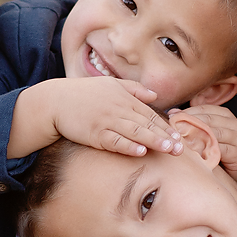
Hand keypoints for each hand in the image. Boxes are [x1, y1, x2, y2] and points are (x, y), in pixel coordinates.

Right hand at [44, 77, 183, 156]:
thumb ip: (134, 89)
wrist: (55, 101)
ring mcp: (106, 121)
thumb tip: (154, 95)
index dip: (165, 126)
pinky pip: (114, 141)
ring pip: (134, 132)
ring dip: (153, 141)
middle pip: (146, 124)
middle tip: (181, 148)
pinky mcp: (94, 133)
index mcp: (124, 97)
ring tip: (168, 150)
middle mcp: (118, 108)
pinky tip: (140, 152)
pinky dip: (128, 146)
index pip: (149, 114)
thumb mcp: (110, 85)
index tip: (179, 137)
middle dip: (165, 136)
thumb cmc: (83, 94)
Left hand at [169, 105, 236, 179]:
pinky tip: (195, 154)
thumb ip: (194, 122)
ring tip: (181, 140)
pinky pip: (221, 150)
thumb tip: (173, 112)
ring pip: (215, 133)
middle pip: (209, 119)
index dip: (187, 112)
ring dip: (197, 136)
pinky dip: (207, 151)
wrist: (236, 173)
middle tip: (174, 128)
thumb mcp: (206, 133)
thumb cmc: (218, 151)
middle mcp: (235, 124)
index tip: (172, 117)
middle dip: (190, 123)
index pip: (205, 109)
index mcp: (226, 115)